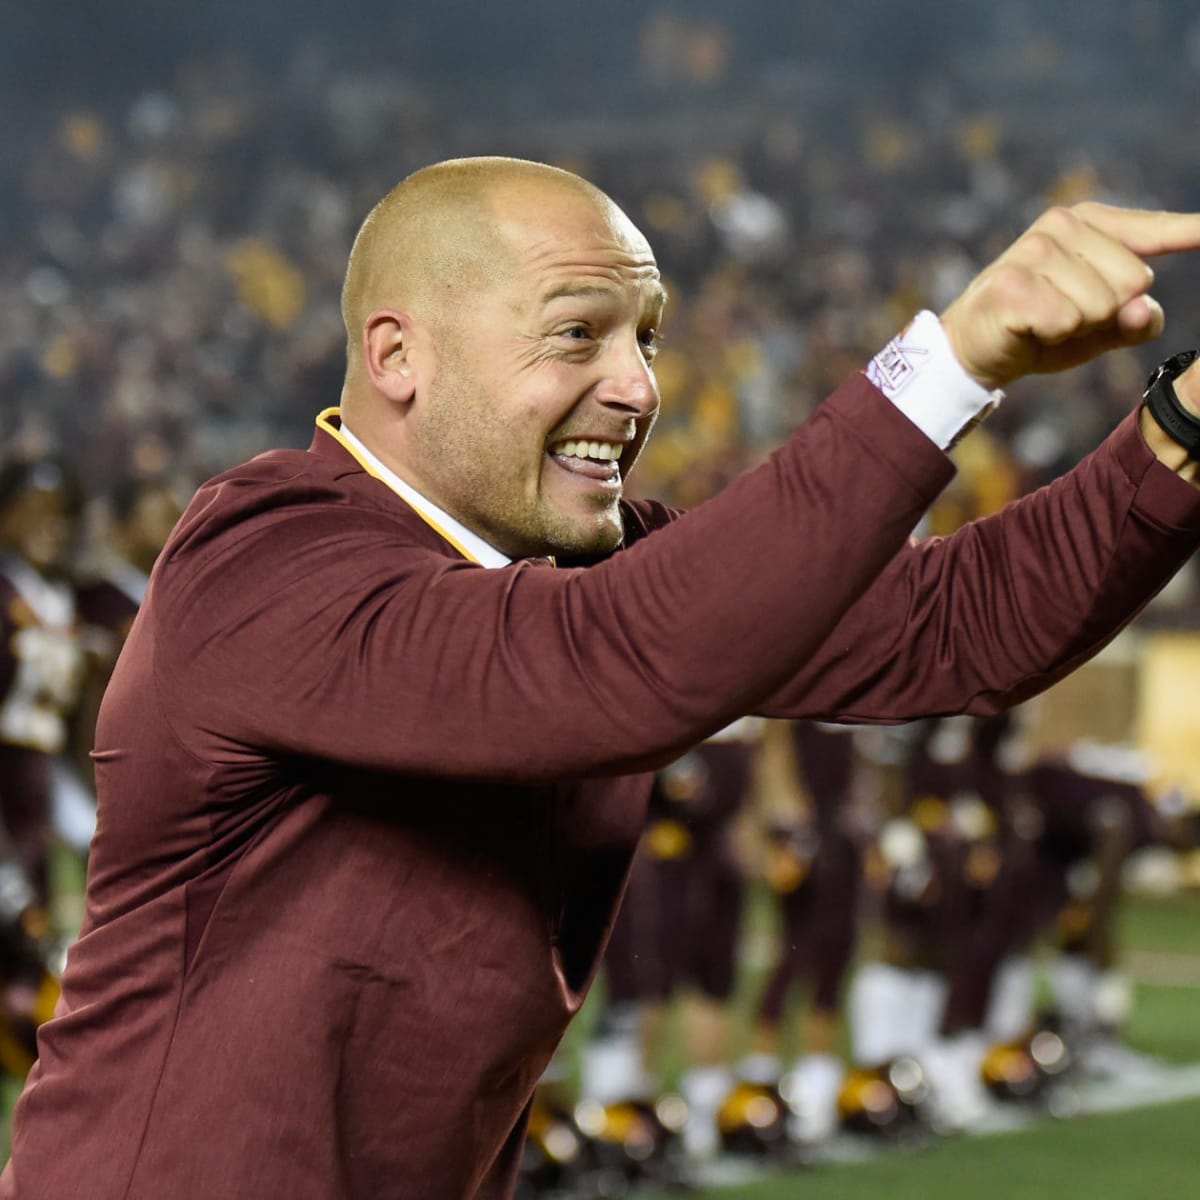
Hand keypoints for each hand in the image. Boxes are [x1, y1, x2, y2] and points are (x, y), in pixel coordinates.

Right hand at [941, 203, 1199, 389]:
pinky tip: (1026, 328)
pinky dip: (1051, 336)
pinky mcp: (1012, 284)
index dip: (1194, 230)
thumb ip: (1137, 319)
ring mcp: (1034, 250)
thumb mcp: (1100, 327)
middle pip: (1133, 280)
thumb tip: (1145, 307)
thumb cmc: (1041, 330)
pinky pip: (1066, 320)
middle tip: (1063, 316)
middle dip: (1106, 313)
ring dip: (1075, 328)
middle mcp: (1061, 224)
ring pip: (1100, 304)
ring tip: (1042, 322)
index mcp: (1089, 223)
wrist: (973, 350)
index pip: (1155, 230)